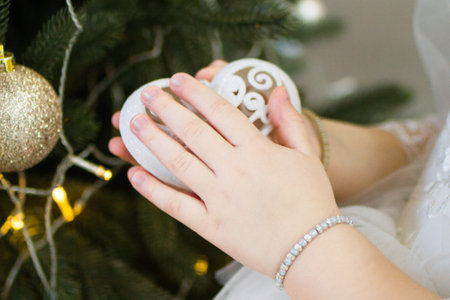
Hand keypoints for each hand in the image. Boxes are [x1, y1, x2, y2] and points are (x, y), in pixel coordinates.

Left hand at [115, 72, 338, 276]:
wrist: (312, 249)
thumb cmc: (312, 200)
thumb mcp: (307, 155)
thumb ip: (290, 121)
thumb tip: (278, 91)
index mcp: (258, 151)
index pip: (220, 112)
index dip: (196, 92)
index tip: (178, 79)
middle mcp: (234, 171)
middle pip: (193, 132)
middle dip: (167, 108)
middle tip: (147, 94)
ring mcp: (219, 199)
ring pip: (178, 163)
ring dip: (153, 141)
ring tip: (134, 124)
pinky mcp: (211, 226)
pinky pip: (176, 205)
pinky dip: (153, 190)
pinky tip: (134, 175)